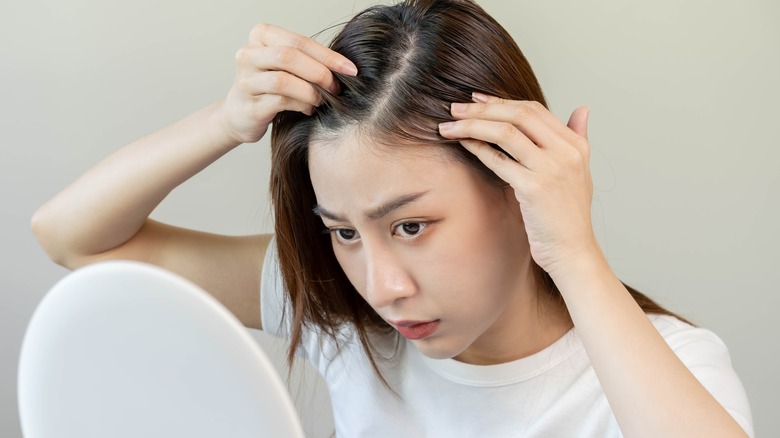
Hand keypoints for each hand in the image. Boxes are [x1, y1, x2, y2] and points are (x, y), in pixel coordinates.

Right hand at [216, 23, 357, 144]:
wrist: (240, 114)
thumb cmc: (270, 86)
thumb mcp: (286, 66)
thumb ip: (308, 60)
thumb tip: (346, 67)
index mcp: (261, 36)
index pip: (298, 41)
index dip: (327, 55)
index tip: (351, 69)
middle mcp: (248, 54)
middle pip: (289, 56)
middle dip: (320, 73)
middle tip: (337, 87)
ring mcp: (245, 80)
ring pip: (284, 81)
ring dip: (311, 92)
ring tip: (322, 100)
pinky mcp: (249, 106)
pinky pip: (280, 102)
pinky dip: (301, 105)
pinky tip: (309, 109)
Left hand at [438, 94, 598, 277]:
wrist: (572, 251)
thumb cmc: (569, 215)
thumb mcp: (580, 171)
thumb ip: (578, 137)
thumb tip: (582, 109)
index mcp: (576, 145)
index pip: (534, 109)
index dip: (501, 101)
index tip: (477, 99)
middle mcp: (566, 152)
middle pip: (519, 114)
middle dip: (482, 108)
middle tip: (455, 109)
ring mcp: (551, 169)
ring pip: (506, 132)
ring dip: (472, 125)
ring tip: (449, 126)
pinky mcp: (533, 188)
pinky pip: (498, 160)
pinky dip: (477, 148)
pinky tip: (462, 145)